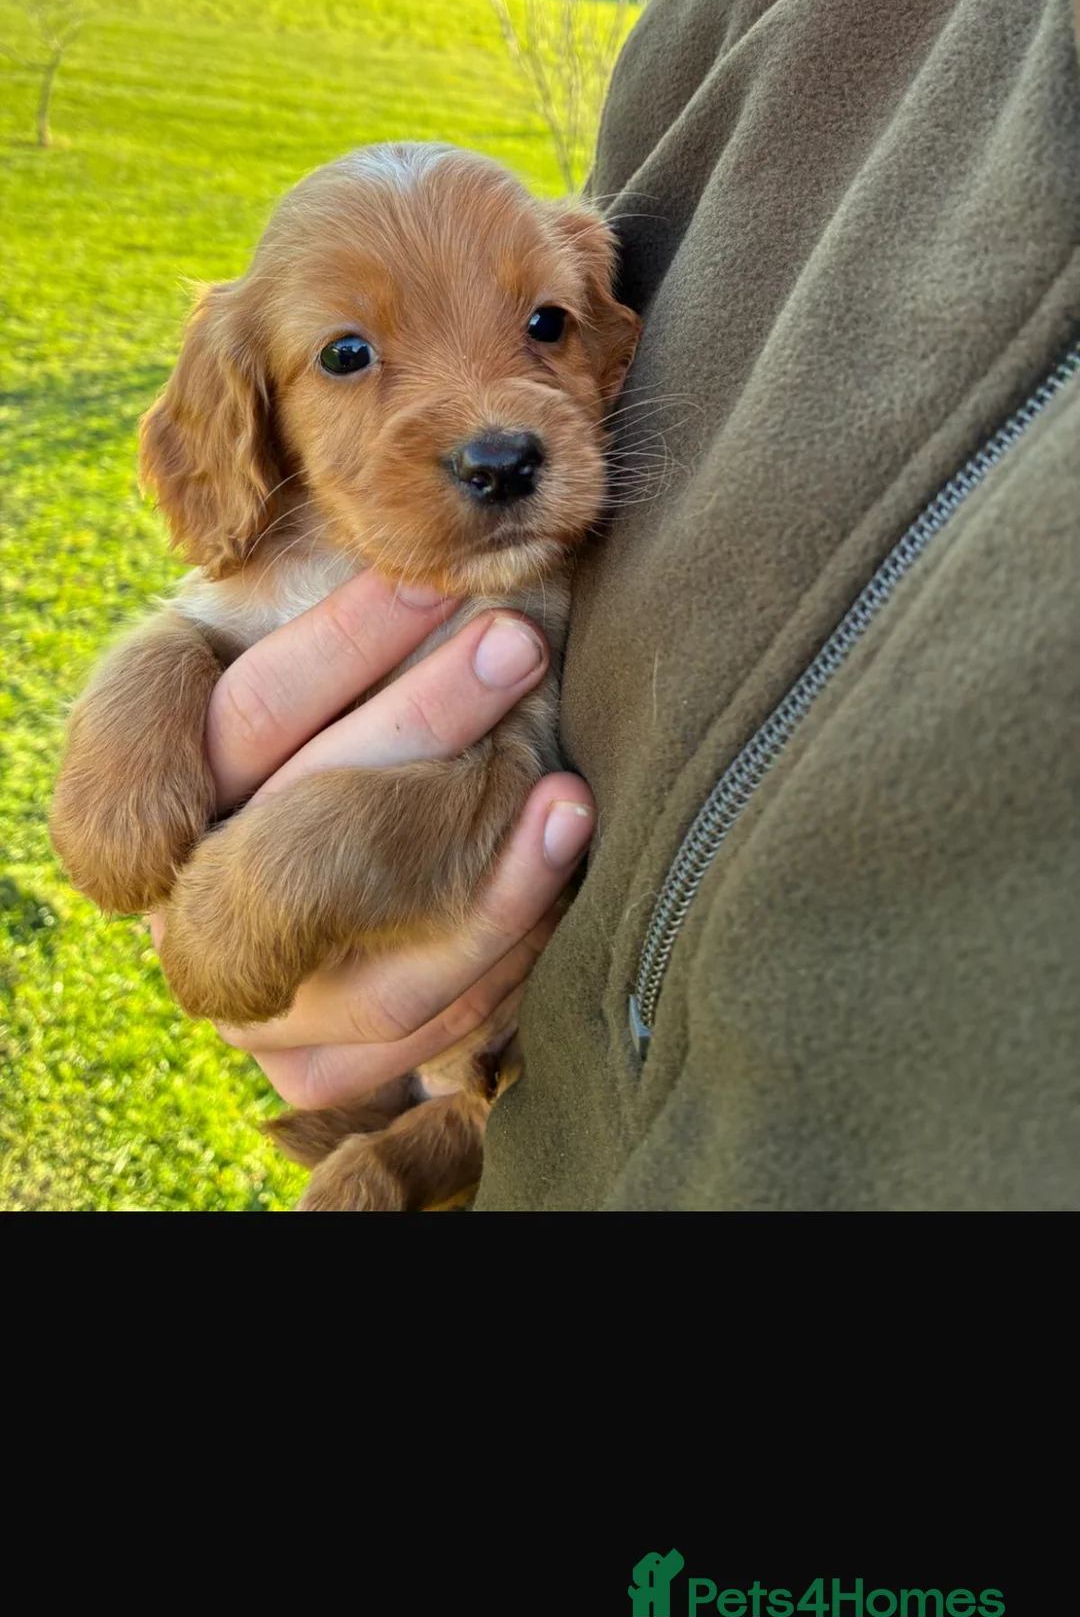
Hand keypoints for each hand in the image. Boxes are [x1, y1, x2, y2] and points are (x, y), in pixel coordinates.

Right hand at [148, 570, 593, 1106]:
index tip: (429, 582)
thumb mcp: (332, 582)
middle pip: (276, 818)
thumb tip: (409, 558)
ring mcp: (225, 981)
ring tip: (568, 783)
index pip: (197, 709)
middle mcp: (163, 875)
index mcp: (148, 740)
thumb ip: (332, 570)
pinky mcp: (304, 1058)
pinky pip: (398, 1025)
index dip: (316, 654)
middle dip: (414, 727)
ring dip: (470, 853)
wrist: (423, 775)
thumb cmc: (381, 647)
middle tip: (518, 643)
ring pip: (339, 934)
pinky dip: (491, 948)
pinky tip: (558, 859)